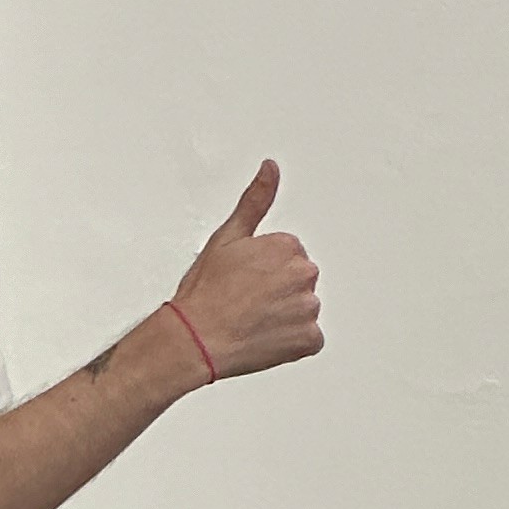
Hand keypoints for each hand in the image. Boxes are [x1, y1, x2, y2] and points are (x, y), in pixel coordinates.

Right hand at [170, 160, 321, 382]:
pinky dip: (290, 340)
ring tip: (251, 320)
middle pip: (298, 280)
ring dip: (285, 315)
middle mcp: (304, 274)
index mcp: (287, 246)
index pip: (287, 254)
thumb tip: (271, 168)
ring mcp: (309, 309)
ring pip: (303, 309)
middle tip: (245, 299)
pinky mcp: (310, 339)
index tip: (242, 278)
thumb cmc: (206, 292)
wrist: (197, 339)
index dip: (262, 267)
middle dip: (278, 288)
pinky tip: (264, 337)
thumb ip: (256, 200)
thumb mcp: (226, 237)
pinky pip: (308, 338)